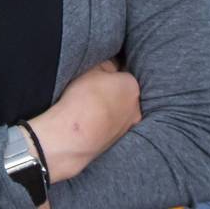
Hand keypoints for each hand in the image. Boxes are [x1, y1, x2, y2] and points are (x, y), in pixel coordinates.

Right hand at [26, 58, 141, 182]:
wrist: (73, 135)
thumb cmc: (83, 99)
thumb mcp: (92, 69)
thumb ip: (106, 65)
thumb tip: (111, 67)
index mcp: (132, 87)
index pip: (124, 75)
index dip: (111, 74)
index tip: (98, 76)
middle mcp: (135, 109)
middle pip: (124, 96)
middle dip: (112, 93)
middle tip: (93, 92)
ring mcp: (126, 129)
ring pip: (118, 114)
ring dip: (108, 111)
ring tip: (88, 110)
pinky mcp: (115, 144)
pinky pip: (109, 129)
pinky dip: (102, 126)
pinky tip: (89, 124)